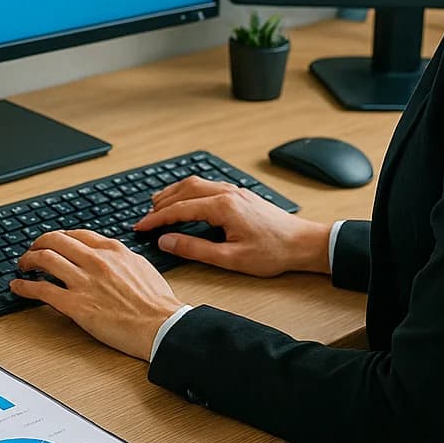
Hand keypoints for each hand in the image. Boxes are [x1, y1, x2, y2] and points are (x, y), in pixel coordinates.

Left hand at [11, 228, 181, 359]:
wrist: (161, 325)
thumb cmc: (156, 303)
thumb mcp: (141, 267)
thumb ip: (120, 258)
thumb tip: (108, 256)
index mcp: (112, 250)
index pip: (77, 234)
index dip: (59, 237)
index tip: (53, 242)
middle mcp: (95, 261)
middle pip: (55, 241)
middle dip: (38, 243)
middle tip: (32, 251)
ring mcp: (84, 282)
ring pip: (44, 259)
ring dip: (27, 260)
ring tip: (23, 265)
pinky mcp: (76, 305)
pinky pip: (42, 290)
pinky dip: (25, 287)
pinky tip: (18, 287)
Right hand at [133, 176, 330, 276]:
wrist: (303, 243)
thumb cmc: (273, 252)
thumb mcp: (231, 259)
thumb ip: (195, 249)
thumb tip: (167, 242)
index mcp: (223, 207)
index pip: (179, 209)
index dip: (156, 219)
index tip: (140, 227)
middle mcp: (227, 193)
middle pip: (184, 190)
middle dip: (161, 203)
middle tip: (145, 218)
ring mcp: (235, 190)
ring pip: (195, 183)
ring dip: (174, 193)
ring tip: (158, 205)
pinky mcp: (241, 194)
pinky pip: (207, 185)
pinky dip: (189, 191)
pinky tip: (187, 200)